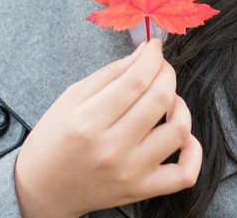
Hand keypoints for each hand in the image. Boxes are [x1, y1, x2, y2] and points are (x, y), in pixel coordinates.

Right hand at [14, 38, 202, 217]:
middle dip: (166, 72)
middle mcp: (111, 148)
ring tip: (166, 99)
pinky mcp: (142, 190)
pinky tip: (183, 136)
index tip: (155, 46)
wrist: (43, 188)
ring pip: (178, 130)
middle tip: (160, 66)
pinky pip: (185, 174)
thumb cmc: (54, 137)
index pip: (136, 80)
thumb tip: (145, 52)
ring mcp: (130, 173)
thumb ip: (111, 72)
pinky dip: (193, 151)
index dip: (152, 56)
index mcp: (88, 120)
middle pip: (160, 99)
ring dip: (179, 104)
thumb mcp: (73, 96)